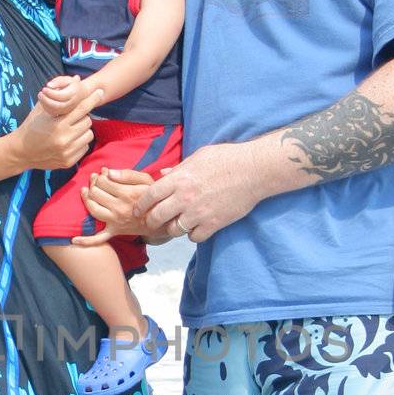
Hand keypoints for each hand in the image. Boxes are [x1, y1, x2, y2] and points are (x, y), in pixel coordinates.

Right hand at [13, 87, 102, 170]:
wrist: (21, 152)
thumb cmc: (32, 127)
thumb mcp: (41, 109)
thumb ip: (59, 95)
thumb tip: (77, 79)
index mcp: (58, 124)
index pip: (81, 109)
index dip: (92, 99)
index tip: (100, 92)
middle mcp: (64, 139)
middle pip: (87, 122)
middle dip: (82, 117)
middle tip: (73, 118)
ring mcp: (67, 152)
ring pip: (88, 135)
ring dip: (83, 130)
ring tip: (71, 130)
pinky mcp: (68, 161)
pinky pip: (84, 147)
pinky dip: (80, 142)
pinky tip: (69, 141)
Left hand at [37, 75, 83, 115]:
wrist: (80, 93)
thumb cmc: (71, 84)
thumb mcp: (67, 79)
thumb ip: (58, 81)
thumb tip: (49, 85)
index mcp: (73, 94)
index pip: (61, 96)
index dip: (51, 93)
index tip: (44, 88)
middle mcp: (71, 104)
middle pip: (58, 105)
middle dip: (47, 100)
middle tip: (40, 93)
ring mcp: (67, 110)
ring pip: (55, 110)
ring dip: (45, 104)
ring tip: (40, 95)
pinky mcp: (63, 113)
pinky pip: (53, 113)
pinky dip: (46, 107)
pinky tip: (42, 100)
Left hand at [72, 167, 151, 244]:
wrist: (161, 219)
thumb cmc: (153, 197)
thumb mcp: (146, 180)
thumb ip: (128, 174)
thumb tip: (108, 172)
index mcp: (128, 194)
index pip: (104, 181)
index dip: (101, 175)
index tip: (104, 173)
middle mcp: (119, 208)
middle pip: (96, 193)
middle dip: (93, 183)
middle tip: (95, 180)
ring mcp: (115, 222)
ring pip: (92, 209)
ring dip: (86, 199)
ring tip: (86, 192)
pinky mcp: (114, 232)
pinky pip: (98, 239)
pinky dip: (86, 241)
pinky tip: (74, 240)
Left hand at [134, 145, 261, 241]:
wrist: (254, 170)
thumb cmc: (227, 159)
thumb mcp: (198, 157)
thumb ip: (178, 169)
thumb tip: (162, 174)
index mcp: (179, 179)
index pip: (150, 196)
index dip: (141, 205)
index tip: (138, 211)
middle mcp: (185, 198)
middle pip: (157, 217)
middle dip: (152, 221)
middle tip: (154, 222)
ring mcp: (199, 213)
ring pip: (174, 230)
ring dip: (174, 228)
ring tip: (178, 223)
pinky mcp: (213, 224)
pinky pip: (194, 237)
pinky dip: (193, 234)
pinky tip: (197, 227)